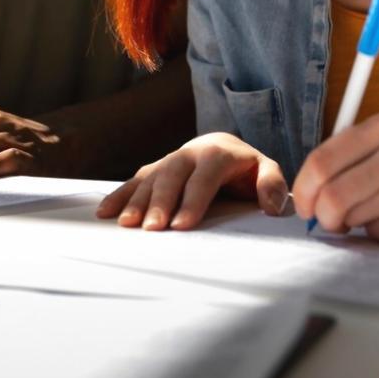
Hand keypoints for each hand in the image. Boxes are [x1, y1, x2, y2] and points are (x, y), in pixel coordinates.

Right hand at [94, 132, 287, 230]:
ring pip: (151, 178)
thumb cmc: (246, 168)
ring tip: (127, 225)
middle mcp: (189, 152)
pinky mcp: (156, 168)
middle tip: (152, 229)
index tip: (182, 226)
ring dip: (136, 200)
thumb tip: (272, 206)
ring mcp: (169, 160)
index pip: (204, 177)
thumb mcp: (267, 170)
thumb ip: (272, 184)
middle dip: (160, 203)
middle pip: (172, 176)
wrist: (224, 148)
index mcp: (217, 152)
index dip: (192, 201)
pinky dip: (120, 195)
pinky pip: (135, 180)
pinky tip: (106, 212)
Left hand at [291, 111, 378, 246]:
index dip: (304, 187)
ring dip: (352, 224)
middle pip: (326, 190)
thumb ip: (362, 154)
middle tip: (326, 221)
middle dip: (318, 212)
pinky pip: (375, 231)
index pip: (321, 158)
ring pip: (346, 213)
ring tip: (378, 217)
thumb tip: (313, 187)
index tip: (304, 203)